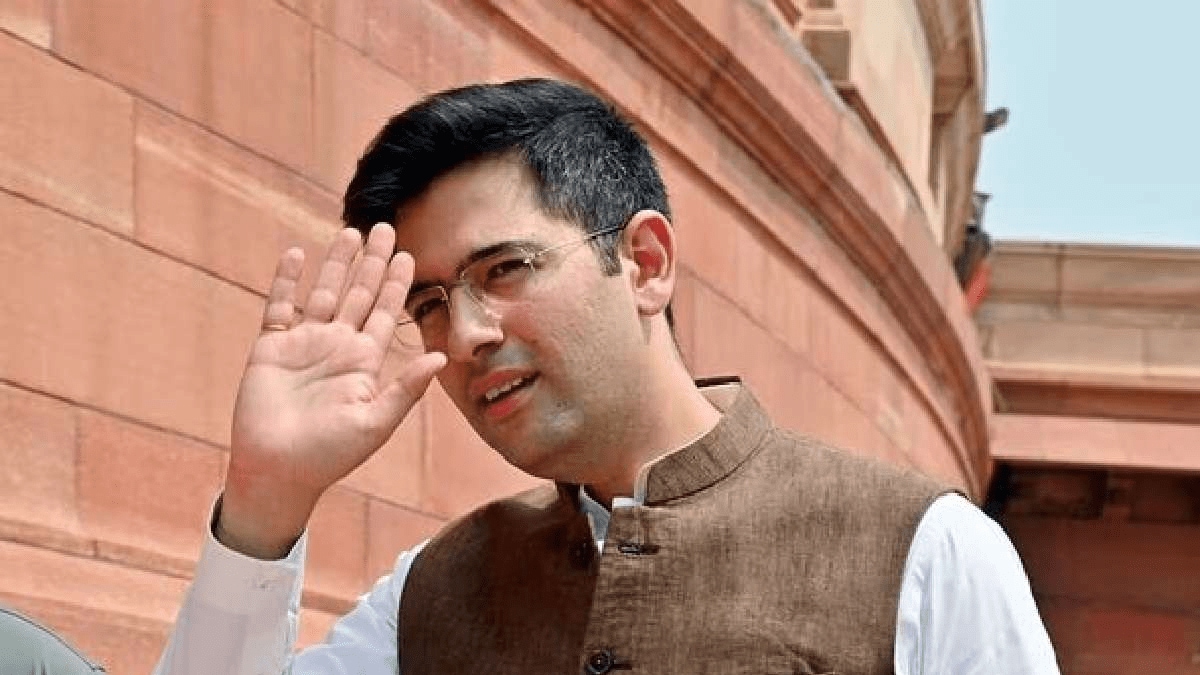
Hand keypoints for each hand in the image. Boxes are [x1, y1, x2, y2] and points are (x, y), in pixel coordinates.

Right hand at [218, 223, 444, 557]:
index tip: (409, 254)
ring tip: (350, 232)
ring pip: (323, 292)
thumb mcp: (376, 422)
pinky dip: (287, 281)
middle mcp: (337, 346)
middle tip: (385, 227)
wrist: (278, 472)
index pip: (386, 313)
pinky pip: (280, 306)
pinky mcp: (271, 348)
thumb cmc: (329, 456)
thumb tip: (441, 357)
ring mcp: (304, 344)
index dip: (396, 284)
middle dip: (372, 262)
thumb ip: (406, 388)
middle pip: (358, 294)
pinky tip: (297, 254)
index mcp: (364, 362)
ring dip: (336, 263)